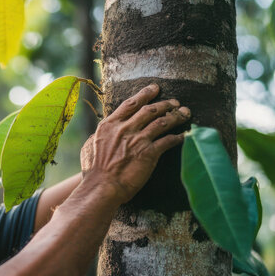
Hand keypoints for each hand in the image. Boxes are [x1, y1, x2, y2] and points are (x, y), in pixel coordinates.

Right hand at [80, 84, 189, 204]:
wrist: (102, 187)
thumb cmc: (93, 172)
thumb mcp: (89, 147)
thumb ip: (97, 137)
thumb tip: (98, 134)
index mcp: (110, 125)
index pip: (130, 104)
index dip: (145, 94)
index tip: (155, 89)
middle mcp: (125, 129)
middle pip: (150, 110)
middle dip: (165, 103)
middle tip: (175, 102)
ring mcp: (138, 140)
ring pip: (162, 122)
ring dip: (176, 116)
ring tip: (185, 113)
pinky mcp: (149, 153)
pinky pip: (167, 141)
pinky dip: (177, 137)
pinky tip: (184, 136)